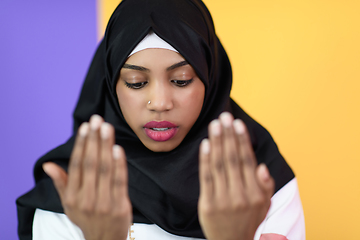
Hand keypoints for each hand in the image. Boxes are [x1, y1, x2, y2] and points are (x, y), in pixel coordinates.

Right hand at [43, 115, 131, 239]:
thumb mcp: (69, 203)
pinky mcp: (120, 205)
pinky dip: (119, 165)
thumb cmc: (87, 217)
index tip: (85, 127)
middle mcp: (86, 199)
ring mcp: (104, 203)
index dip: (81, 145)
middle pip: (90, 164)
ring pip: (105, 170)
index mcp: (72, 196)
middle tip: (97, 120)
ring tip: (107, 128)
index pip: (76, 165)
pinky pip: (119, 181)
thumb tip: (47, 165)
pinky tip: (117, 149)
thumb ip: (61, 182)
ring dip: (106, 147)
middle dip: (94, 140)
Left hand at [198, 112, 274, 239]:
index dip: (242, 140)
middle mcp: (241, 195)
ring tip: (214, 125)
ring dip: (217, 142)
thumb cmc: (248, 219)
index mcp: (256, 193)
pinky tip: (206, 144)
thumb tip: (262, 166)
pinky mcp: (207, 205)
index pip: (247, 161)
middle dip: (228, 136)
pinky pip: (206, 178)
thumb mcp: (264, 205)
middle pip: (233, 159)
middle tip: (224, 117)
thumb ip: (266, 185)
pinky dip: (205, 160)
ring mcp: (223, 200)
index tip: (237, 123)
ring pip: (219, 165)